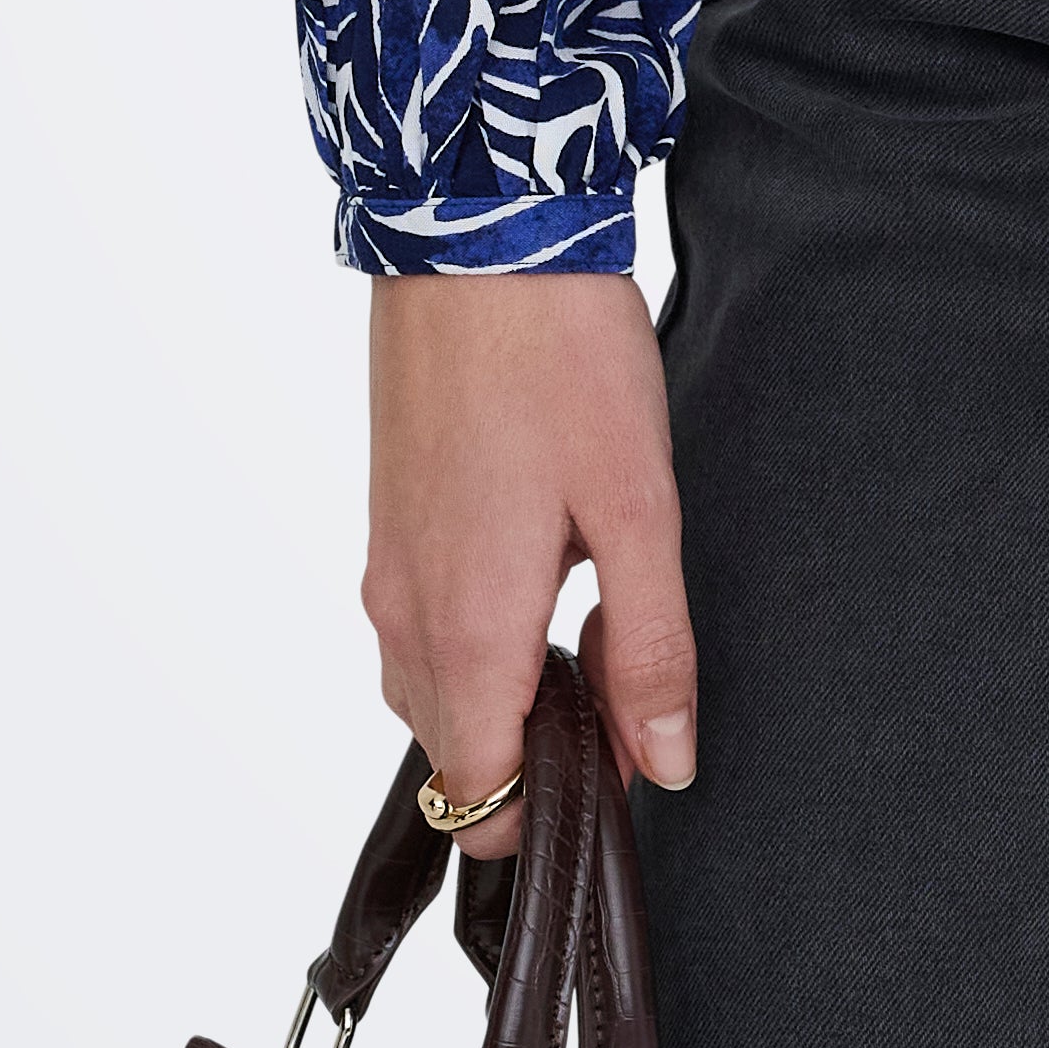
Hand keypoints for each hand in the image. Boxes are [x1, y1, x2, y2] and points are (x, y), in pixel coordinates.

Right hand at [363, 271, 698, 854]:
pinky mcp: (387, 528)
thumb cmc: (561, 361)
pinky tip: (549, 574)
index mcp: (465, 633)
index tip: (623, 769)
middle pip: (455, 756)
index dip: (552, 810)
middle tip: (630, 684)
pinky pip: (422, 632)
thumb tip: (663, 767)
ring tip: (598, 622)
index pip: (478, 799)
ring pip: (435, 694)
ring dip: (507, 695)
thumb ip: (652, 648)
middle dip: (536, 757)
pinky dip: (479, 642)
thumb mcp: (639, 507)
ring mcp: (385, 572)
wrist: (471, 238)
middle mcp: (404, 619)